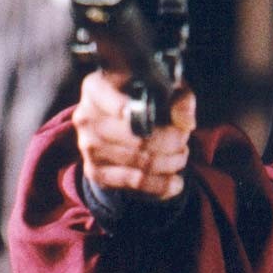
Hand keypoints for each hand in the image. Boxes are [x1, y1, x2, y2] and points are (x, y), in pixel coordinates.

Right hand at [71, 40, 195, 201]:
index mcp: (98, 87)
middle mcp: (86, 117)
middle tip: (185, 139)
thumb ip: (180, 99)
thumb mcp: (165, 87)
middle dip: (172, 143)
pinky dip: (162, 185)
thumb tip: (185, 123)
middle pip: (139, 140)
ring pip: (141, 163)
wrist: (119, 119)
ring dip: (171, 163)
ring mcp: (87, 147)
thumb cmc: (145, 95)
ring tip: (182, 155)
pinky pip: (135, 183)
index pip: (122, 106)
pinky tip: (176, 181)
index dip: (145, 116)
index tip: (167, 122)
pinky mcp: (94, 171)